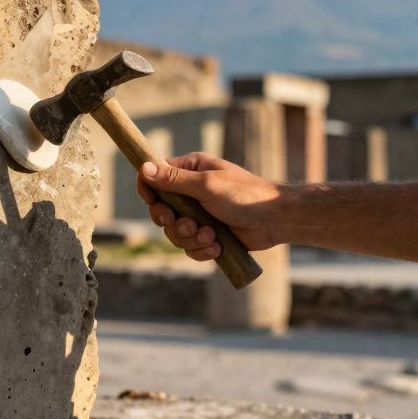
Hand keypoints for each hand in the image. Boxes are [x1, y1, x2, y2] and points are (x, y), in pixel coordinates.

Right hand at [136, 152, 280, 259]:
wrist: (274, 220)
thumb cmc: (244, 195)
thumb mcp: (206, 185)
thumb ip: (174, 179)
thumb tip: (143, 168)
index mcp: (190, 170)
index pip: (154, 177)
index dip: (148, 191)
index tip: (152, 202)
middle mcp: (191, 191)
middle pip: (160, 210)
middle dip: (172, 222)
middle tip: (188, 224)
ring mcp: (199, 214)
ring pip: (174, 232)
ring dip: (191, 238)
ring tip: (212, 236)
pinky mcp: (207, 235)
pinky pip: (189, 247)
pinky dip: (201, 250)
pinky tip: (217, 247)